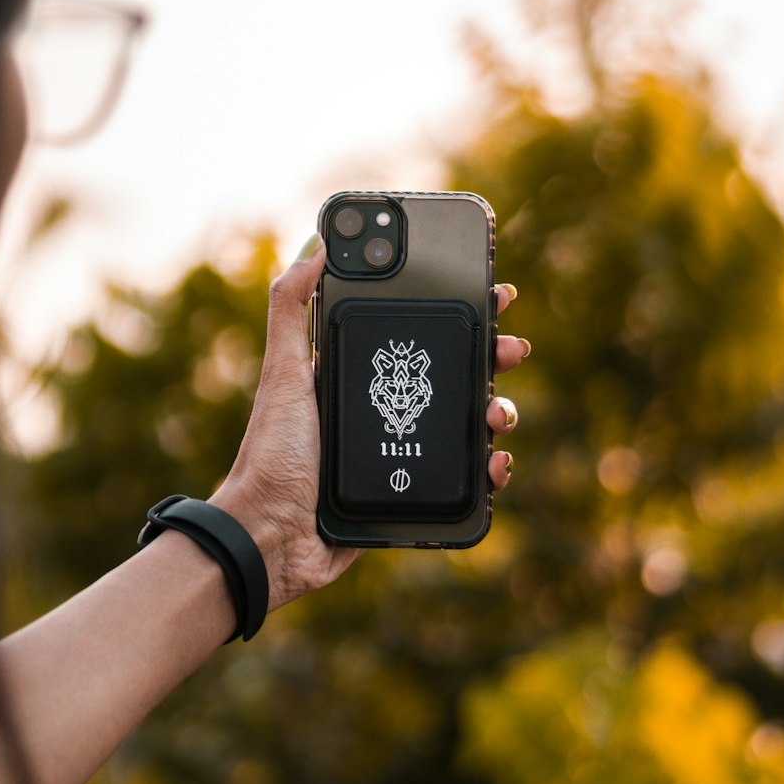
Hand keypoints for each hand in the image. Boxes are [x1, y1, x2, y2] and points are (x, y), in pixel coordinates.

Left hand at [211, 237, 529, 608]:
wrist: (272, 536)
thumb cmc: (272, 453)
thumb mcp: (283, 372)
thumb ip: (292, 308)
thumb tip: (315, 246)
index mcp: (357, 376)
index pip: (415, 333)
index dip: (456, 312)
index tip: (491, 296)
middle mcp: (382, 410)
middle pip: (452, 375)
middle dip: (490, 358)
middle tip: (511, 349)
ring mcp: (399, 452)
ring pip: (465, 424)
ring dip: (495, 410)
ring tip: (497, 412)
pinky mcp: (410, 495)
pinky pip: (463, 479)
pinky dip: (489, 469)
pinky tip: (495, 463)